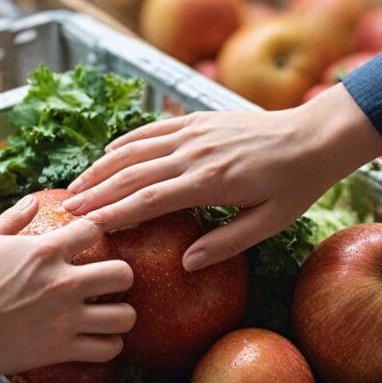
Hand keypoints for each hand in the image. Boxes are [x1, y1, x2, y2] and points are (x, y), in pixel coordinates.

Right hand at [0, 194, 134, 382]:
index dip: (96, 230)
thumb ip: (13, 217)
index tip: (92, 239)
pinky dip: (109, 345)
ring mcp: (66, 318)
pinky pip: (107, 349)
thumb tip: (32, 200)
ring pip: (125, 316)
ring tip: (110, 313)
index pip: (94, 229)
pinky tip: (100, 340)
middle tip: (110, 281)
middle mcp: (65, 283)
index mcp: (46, 251)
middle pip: (123, 274)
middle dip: (122, 276)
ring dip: (121, 314)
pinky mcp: (62, 349)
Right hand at [63, 83, 381, 270]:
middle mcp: (195, 154)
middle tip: (66, 209)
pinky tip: (107, 153)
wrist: (315, 135)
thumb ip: (227, 243)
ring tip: (76, 185)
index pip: (149, 199)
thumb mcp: (270, 223)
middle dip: (96, 192)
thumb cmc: (295, 184)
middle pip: (132, 174)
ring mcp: (194, 133)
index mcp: (210, 182)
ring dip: (102, 167)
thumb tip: (187, 262)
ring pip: (135, 149)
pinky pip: (153, 129)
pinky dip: (126, 141)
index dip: (114, 213)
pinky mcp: (198, 120)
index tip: (87, 225)